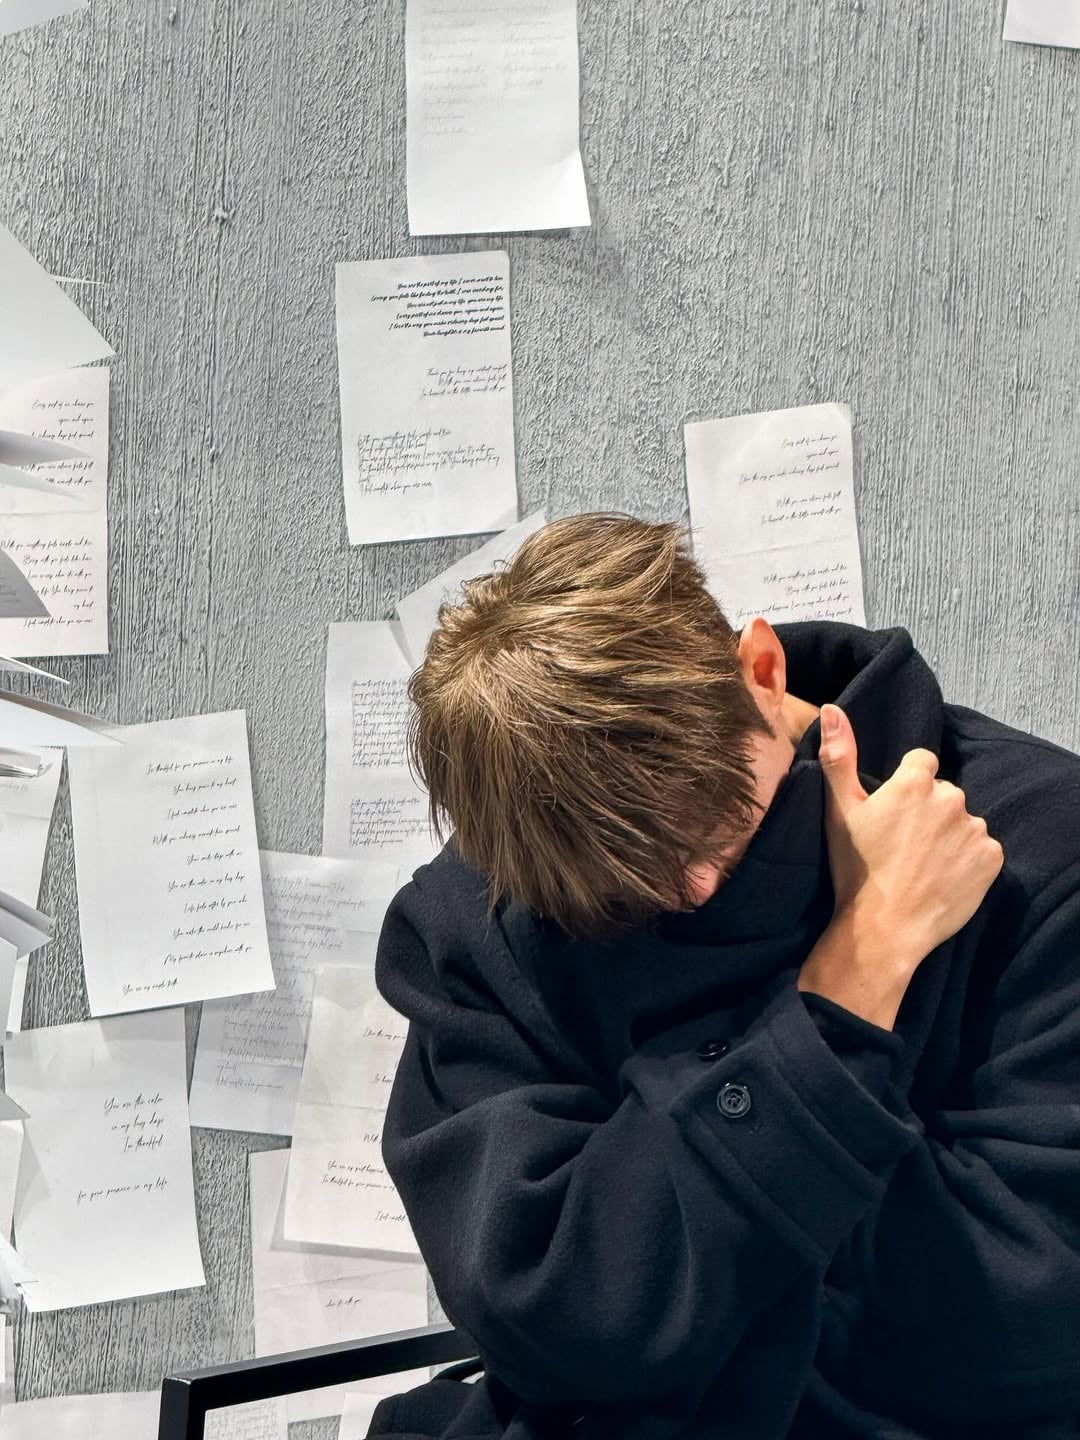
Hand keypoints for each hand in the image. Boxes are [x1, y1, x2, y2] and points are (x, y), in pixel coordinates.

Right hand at [797, 703, 1003, 1028]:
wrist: (883, 929)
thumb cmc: (855, 869)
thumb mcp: (839, 810)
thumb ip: (839, 756)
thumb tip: (833, 709)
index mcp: (915, 782)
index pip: (922, 763)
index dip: (906, 786)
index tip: (892, 814)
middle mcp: (951, 798)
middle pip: (943, 794)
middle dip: (928, 812)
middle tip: (903, 845)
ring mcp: (975, 829)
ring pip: (963, 822)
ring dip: (949, 836)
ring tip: (922, 865)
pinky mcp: (991, 858)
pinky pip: (982, 850)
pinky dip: (968, 861)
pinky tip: (943, 878)